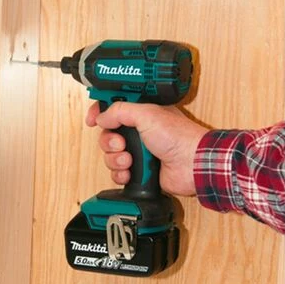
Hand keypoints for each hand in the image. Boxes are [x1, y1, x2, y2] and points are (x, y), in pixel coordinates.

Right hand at [86, 102, 208, 195]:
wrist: (192, 165)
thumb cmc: (178, 137)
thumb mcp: (147, 114)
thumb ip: (120, 111)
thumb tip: (102, 116)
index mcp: (141, 114)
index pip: (113, 109)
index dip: (100, 113)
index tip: (92, 120)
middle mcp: (139, 132)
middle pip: (107, 135)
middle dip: (109, 141)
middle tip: (120, 144)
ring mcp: (139, 152)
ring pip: (110, 155)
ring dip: (115, 159)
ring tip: (128, 160)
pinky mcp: (139, 171)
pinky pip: (118, 173)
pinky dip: (120, 174)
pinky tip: (130, 172)